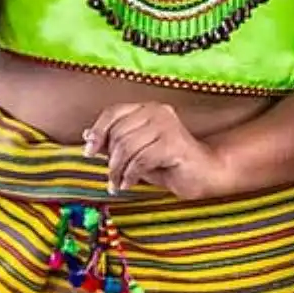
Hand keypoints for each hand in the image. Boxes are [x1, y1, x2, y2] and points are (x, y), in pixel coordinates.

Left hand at [85, 102, 228, 200]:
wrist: (206, 173)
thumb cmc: (171, 163)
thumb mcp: (137, 152)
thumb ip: (116, 143)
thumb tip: (87, 136)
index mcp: (148, 108)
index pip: (113, 112)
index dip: (98, 131)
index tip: (88, 151)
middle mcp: (157, 111)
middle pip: (118, 133)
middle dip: (110, 160)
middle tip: (111, 177)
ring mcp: (167, 125)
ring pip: (127, 147)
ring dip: (118, 171)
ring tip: (119, 184)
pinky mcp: (174, 143)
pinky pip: (141, 159)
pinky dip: (131, 175)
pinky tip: (130, 184)